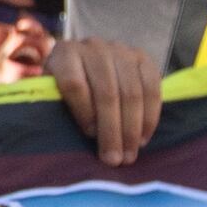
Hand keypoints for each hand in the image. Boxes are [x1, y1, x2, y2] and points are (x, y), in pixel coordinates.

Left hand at [45, 34, 160, 165]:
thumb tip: (67, 145)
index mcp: (65, 54)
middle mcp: (93, 46)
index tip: (89, 136)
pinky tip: (143, 138)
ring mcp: (120, 49)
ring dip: (132, 129)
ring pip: (131, 92)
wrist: (87, 66)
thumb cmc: (65, 91)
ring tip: (129, 155)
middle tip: (114, 159)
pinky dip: (150, 117)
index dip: (83, 112)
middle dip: (112, 130)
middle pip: (106, 91)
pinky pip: (152, 88)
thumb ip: (59, 111)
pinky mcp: (142, 57)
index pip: (75, 83)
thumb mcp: (54, 96)